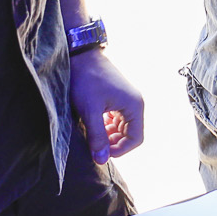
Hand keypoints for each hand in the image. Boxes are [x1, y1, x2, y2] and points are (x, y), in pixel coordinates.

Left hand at [70, 50, 145, 165]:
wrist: (80, 56)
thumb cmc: (86, 80)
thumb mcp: (90, 111)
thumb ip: (97, 137)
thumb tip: (101, 160)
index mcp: (134, 106)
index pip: (136, 139)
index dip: (120, 150)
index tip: (101, 152)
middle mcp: (134, 103)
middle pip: (130, 134)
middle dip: (113, 143)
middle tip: (94, 144)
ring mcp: (126, 99)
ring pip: (122, 127)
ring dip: (109, 134)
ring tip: (92, 133)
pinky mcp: (117, 97)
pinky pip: (117, 118)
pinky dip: (107, 125)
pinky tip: (93, 123)